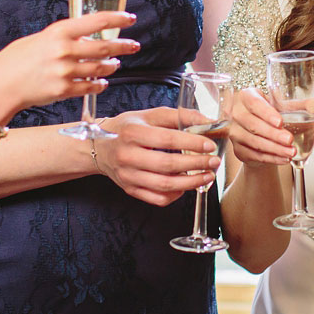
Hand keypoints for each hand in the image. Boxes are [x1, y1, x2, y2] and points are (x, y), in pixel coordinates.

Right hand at [0, 11, 137, 117]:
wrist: (1, 85)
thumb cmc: (16, 59)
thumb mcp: (40, 38)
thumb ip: (63, 37)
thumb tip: (85, 37)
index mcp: (59, 31)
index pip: (97, 21)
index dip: (118, 19)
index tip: (130, 18)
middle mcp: (64, 50)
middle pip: (104, 47)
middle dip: (123, 46)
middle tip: (133, 45)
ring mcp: (65, 72)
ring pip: (100, 68)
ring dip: (112, 66)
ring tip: (116, 63)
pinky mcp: (63, 91)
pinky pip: (90, 87)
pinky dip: (100, 84)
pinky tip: (103, 82)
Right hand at [96, 106, 220, 205]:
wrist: (99, 147)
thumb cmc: (128, 128)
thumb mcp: (149, 115)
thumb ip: (178, 116)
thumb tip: (207, 121)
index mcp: (132, 132)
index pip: (167, 139)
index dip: (191, 143)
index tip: (210, 145)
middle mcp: (127, 156)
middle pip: (167, 165)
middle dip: (196, 165)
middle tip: (214, 162)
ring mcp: (128, 176)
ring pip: (164, 185)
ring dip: (191, 183)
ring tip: (208, 176)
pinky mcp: (130, 190)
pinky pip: (157, 198)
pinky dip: (176, 194)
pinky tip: (187, 185)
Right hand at [228, 86, 293, 166]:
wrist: (259, 134)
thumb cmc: (270, 116)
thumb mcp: (285, 108)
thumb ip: (304, 106)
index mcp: (247, 96)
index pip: (254, 103)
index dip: (266, 113)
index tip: (280, 122)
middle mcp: (237, 113)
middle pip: (253, 124)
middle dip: (273, 134)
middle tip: (290, 140)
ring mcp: (235, 133)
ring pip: (254, 141)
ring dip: (274, 148)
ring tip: (291, 152)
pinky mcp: (238, 149)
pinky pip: (255, 155)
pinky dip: (271, 158)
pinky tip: (283, 159)